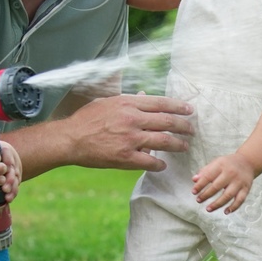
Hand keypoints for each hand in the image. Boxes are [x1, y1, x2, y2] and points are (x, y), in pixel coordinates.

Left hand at [0, 141, 21, 202]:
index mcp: (4, 150)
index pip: (8, 153)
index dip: (8, 159)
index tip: (6, 164)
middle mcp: (11, 160)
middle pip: (12, 169)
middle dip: (9, 178)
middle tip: (4, 186)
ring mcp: (13, 170)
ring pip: (15, 178)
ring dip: (12, 186)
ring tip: (6, 193)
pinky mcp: (14, 178)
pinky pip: (15, 186)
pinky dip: (13, 192)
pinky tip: (8, 198)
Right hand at [63, 93, 193, 171]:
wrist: (70, 139)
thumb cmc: (86, 119)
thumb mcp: (107, 102)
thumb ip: (128, 100)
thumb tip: (145, 96)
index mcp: (128, 103)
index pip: (161, 103)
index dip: (179, 107)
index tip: (190, 110)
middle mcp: (133, 119)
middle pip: (168, 122)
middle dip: (184, 126)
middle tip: (192, 130)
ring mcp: (130, 139)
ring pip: (164, 141)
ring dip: (178, 145)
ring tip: (184, 146)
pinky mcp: (126, 157)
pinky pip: (150, 162)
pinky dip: (159, 164)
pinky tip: (163, 165)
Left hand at [193, 153, 255, 212]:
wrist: (248, 162)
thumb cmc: (228, 164)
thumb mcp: (216, 163)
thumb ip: (205, 171)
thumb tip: (194, 180)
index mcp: (221, 165)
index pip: (208, 176)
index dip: (200, 185)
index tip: (193, 192)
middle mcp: (231, 173)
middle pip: (217, 186)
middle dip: (206, 195)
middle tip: (198, 200)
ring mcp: (239, 182)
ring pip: (228, 195)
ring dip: (217, 204)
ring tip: (208, 209)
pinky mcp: (246, 189)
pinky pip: (240, 200)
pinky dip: (233, 207)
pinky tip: (226, 212)